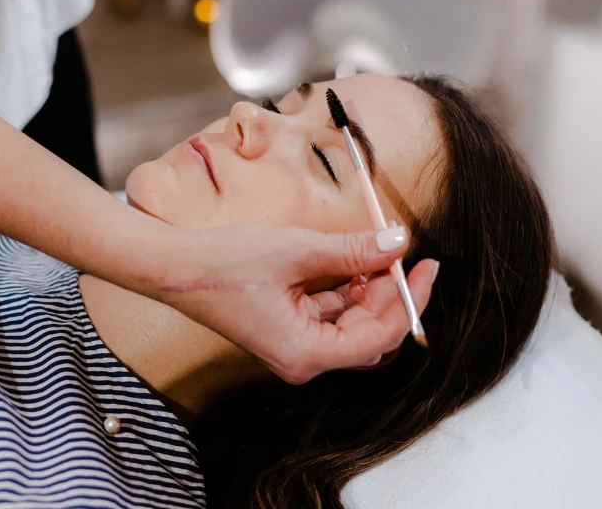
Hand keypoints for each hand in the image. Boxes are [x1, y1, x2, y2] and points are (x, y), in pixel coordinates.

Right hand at [151, 225, 437, 383]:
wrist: (174, 266)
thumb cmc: (224, 265)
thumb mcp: (297, 251)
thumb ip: (353, 251)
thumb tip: (397, 243)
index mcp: (306, 354)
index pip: (378, 335)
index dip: (409, 299)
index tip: (427, 266)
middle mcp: (303, 359)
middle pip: (369, 333)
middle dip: (390, 293)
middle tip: (403, 252)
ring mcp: (295, 345)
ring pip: (352, 322)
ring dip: (369, 287)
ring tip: (378, 249)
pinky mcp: (288, 328)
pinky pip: (330, 313)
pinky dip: (346, 288)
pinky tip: (354, 259)